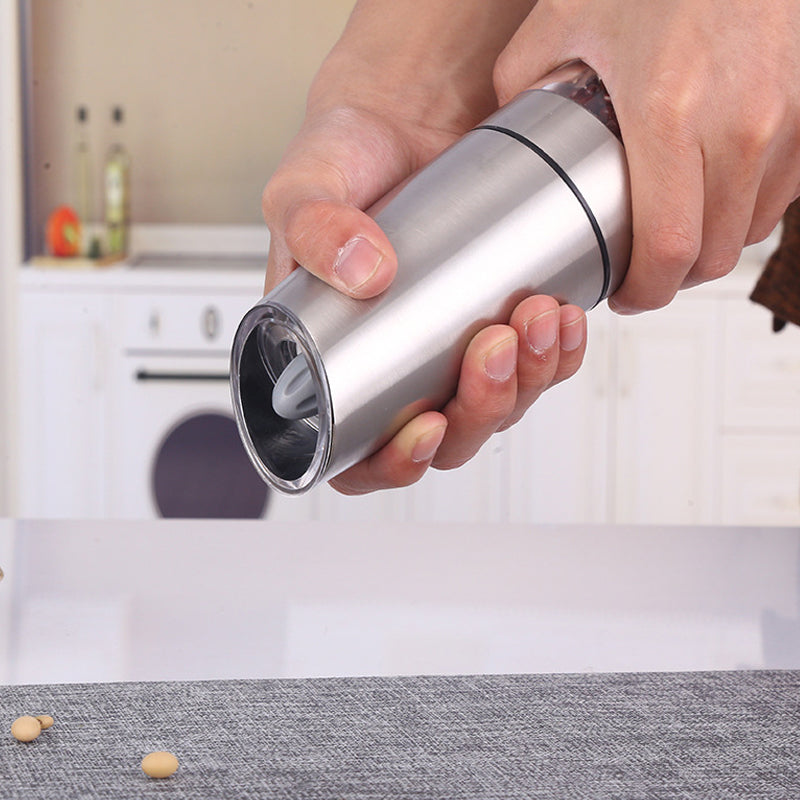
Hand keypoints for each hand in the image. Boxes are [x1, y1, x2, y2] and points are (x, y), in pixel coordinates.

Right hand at [261, 0, 586, 493]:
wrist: (405, 108)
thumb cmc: (343, 156)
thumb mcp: (303, 186)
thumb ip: (312, 225)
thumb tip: (364, 273)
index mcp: (334, 360)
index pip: (354, 453)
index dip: (390, 465)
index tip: (424, 429)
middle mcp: (395, 364)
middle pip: (443, 439)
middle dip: (478, 411)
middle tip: (491, 347)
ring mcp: (449, 346)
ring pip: (496, 409)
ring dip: (526, 383)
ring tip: (534, 318)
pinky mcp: (495, 316)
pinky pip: (536, 364)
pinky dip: (558, 354)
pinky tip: (563, 316)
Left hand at [494, 0, 799, 312]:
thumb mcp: (564, 15)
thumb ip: (524, 79)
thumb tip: (506, 126)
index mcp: (667, 110)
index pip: (667, 247)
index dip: (645, 290)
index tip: (623, 293)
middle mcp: (739, 122)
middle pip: (712, 254)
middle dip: (673, 280)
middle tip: (642, 273)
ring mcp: (787, 116)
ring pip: (749, 230)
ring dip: (709, 248)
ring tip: (674, 238)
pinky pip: (780, 194)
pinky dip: (745, 211)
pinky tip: (713, 199)